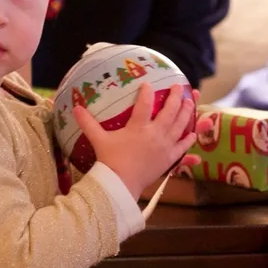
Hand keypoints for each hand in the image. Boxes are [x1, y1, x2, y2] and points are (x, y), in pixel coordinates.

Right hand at [74, 83, 198, 198]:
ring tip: (190, 101)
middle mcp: (155, 134)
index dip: (147, 92)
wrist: (121, 184)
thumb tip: (75, 107)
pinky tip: (193, 132)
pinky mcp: (169, 158)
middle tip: (178, 86)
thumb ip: (88, 123)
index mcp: (138, 127)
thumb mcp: (98, 140)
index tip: (148, 84)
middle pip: (169, 111)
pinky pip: (182, 146)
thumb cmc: (109, 161)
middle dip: (175, 96)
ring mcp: (165, 146)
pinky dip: (188, 139)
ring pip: (180, 125)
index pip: (144, 104)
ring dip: (186, 112)